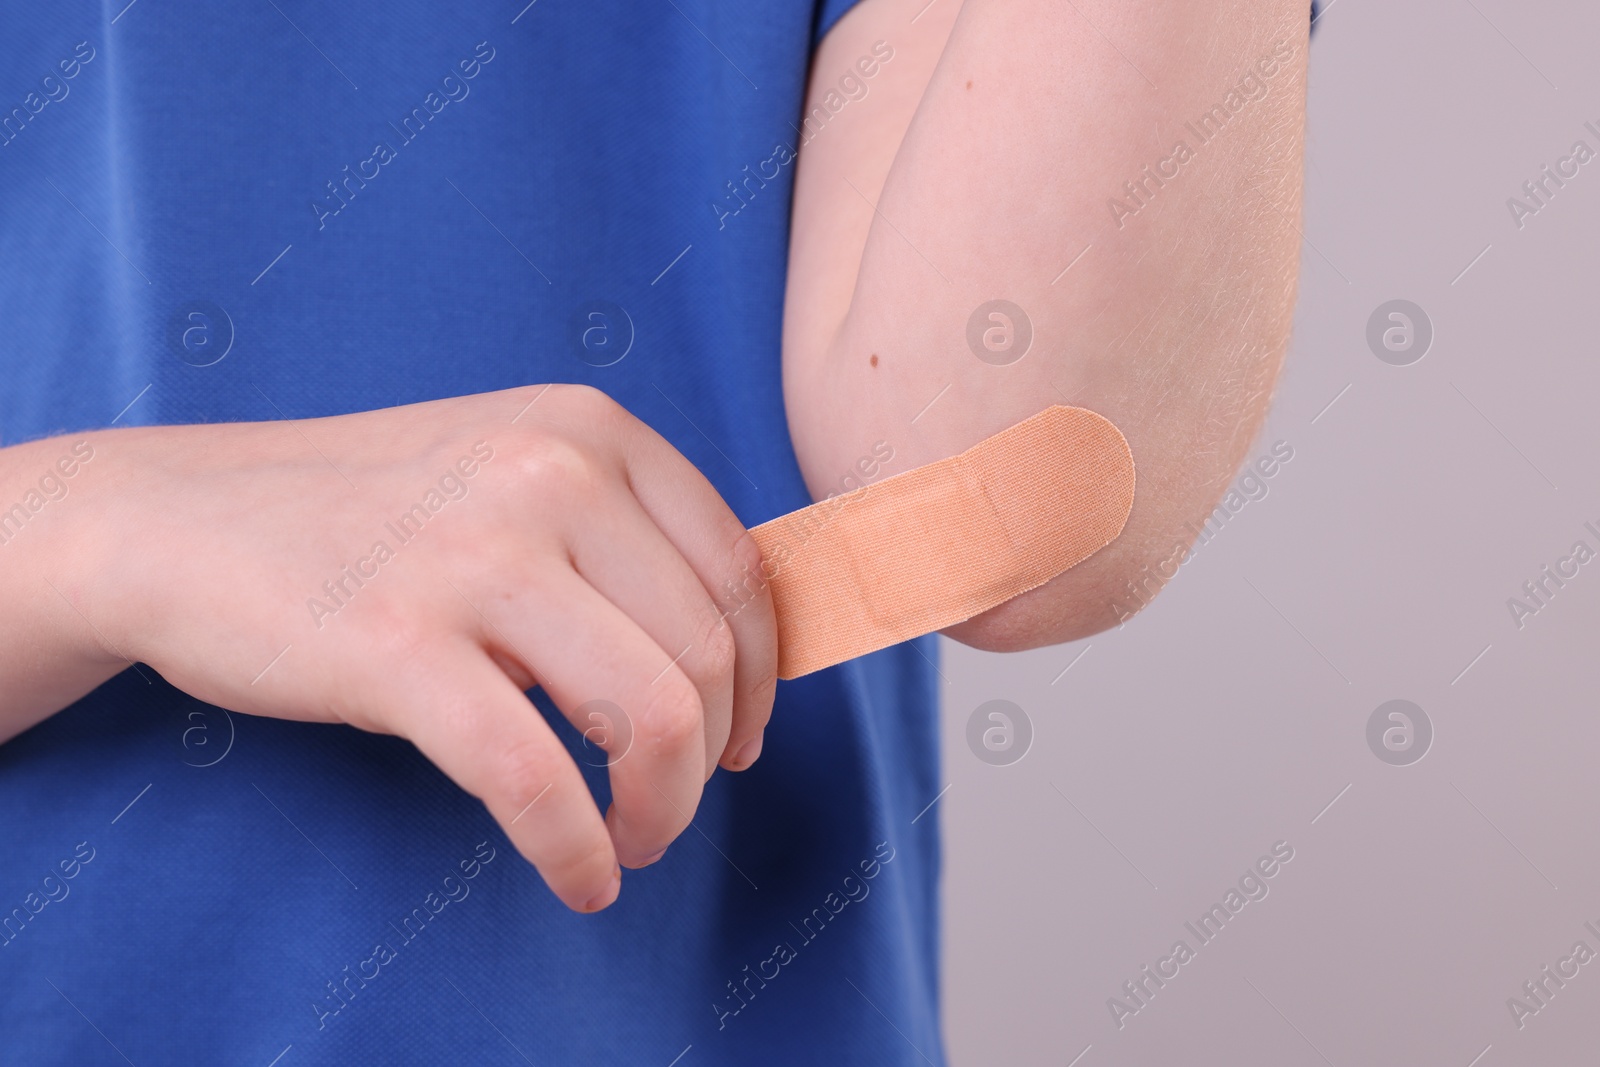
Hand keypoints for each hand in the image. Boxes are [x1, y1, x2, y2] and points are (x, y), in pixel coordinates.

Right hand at [80, 384, 777, 911]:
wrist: (181, 521)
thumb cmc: (366, 516)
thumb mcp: (509, 471)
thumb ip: (615, 534)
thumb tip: (730, 663)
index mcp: (591, 430)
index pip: (740, 571)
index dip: (763, 678)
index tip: (741, 740)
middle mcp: (552, 475)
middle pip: (710, 653)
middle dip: (710, 759)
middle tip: (665, 806)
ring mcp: (476, 556)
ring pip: (655, 715)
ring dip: (663, 809)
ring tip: (629, 840)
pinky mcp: (399, 645)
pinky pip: (536, 778)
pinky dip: (575, 849)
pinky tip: (577, 877)